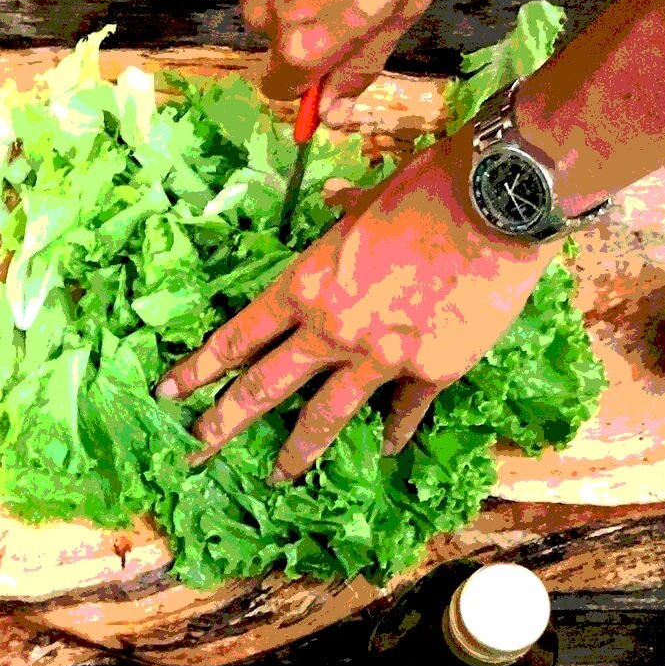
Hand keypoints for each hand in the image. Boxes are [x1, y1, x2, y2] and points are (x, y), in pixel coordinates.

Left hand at [157, 136, 555, 478]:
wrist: (495, 206)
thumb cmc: (428, 188)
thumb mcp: (371, 197)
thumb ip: (344, 212)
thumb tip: (332, 200)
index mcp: (306, 286)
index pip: (237, 338)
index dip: (199, 369)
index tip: (169, 393)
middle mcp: (331, 330)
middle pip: (264, 388)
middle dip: (224, 423)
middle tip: (196, 451)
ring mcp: (379, 359)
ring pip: (324, 416)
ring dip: (296, 452)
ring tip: (278, 477)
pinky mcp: (430, 372)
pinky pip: (403, 411)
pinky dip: (395, 431)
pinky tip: (385, 448)